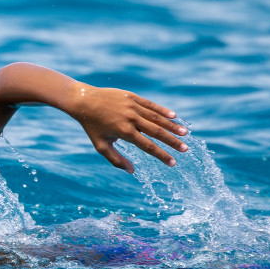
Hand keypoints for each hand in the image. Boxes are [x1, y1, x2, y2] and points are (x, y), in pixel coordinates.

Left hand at [69, 83, 187, 171]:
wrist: (84, 101)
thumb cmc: (92, 126)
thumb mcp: (101, 146)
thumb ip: (116, 160)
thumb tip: (132, 171)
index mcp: (124, 132)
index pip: (148, 146)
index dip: (162, 155)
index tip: (173, 163)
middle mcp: (131, 119)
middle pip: (157, 132)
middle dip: (172, 142)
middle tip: (185, 149)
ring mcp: (132, 106)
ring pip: (156, 117)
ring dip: (172, 126)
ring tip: (185, 133)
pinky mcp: (132, 97)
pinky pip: (151, 105)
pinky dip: (163, 110)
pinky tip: (174, 116)